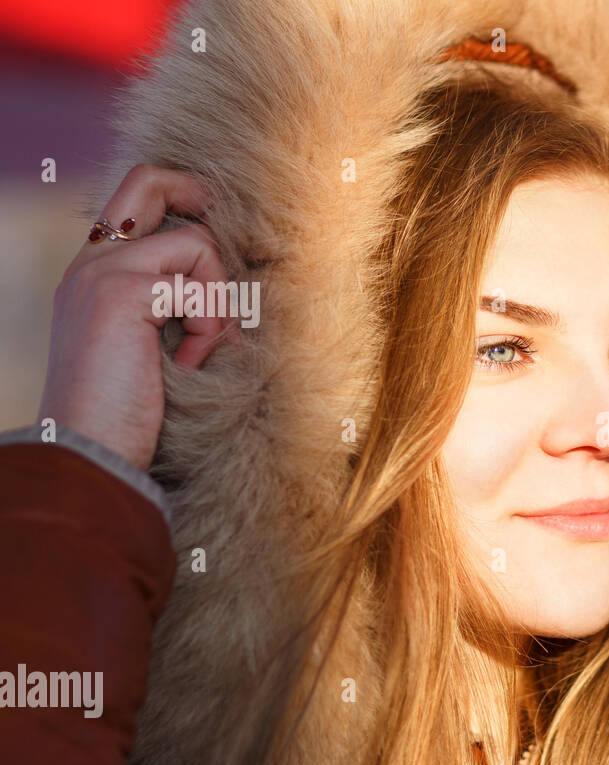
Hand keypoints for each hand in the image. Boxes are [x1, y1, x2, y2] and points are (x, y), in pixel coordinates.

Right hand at [38, 164, 238, 471]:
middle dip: (202, 201)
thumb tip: (229, 282)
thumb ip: (171, 304)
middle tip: (227, 244)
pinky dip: (209, 329)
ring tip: (201, 349)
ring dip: (218, 300)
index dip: (183, 196)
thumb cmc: (128, 412)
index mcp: (92, 271)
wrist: (91, 451)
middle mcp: (90, 262)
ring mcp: (103, 272)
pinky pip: (200, 289)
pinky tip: (190, 364)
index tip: (219, 236)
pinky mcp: (123, 293)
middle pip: (150, 181)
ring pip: (196, 242)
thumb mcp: (149, 345)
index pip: (133, 195)